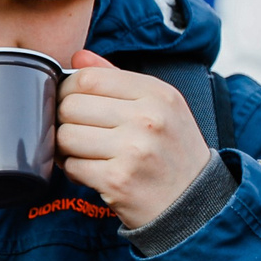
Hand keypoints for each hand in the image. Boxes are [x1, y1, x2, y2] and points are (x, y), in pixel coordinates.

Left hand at [56, 51, 210, 229]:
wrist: (194, 203)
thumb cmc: (172, 152)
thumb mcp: (160, 108)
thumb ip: (119, 79)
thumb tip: (79, 57)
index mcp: (159, 94)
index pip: (89, 78)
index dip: (70, 90)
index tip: (76, 105)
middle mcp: (149, 118)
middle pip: (71, 105)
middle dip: (67, 121)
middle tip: (81, 132)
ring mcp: (134, 150)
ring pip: (66, 136)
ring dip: (67, 148)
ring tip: (87, 153)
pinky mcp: (118, 179)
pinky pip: (72, 166)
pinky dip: (76, 172)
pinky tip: (94, 172)